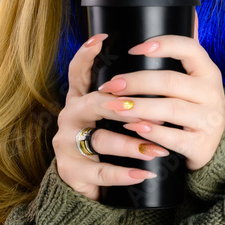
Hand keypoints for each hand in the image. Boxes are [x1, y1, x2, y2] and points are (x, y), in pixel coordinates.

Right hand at [53, 32, 170, 200]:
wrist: (83, 185)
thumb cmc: (103, 142)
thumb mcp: (106, 116)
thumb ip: (123, 95)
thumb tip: (156, 69)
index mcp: (78, 100)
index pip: (77, 72)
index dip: (85, 55)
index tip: (101, 38)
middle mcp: (68, 118)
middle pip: (92, 103)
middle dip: (121, 105)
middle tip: (149, 108)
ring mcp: (67, 145)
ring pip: (100, 140)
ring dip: (131, 144)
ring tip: (157, 148)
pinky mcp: (73, 171)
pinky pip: (102, 172)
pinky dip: (126, 174)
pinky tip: (146, 173)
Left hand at [97, 9, 224, 171]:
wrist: (216, 148)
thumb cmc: (196, 106)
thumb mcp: (196, 79)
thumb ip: (186, 52)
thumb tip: (189, 14)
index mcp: (208, 71)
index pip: (189, 48)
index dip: (162, 45)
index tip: (134, 48)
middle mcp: (211, 93)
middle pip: (170, 81)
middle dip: (136, 82)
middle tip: (110, 85)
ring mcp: (209, 120)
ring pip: (170, 109)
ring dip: (138, 107)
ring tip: (114, 106)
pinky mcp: (202, 145)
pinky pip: (172, 137)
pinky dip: (150, 132)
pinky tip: (132, 128)